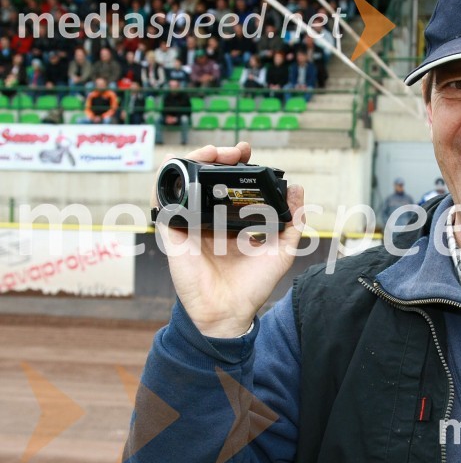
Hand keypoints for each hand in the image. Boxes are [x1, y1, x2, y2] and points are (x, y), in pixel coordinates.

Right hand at [154, 142, 304, 337]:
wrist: (230, 310)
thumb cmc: (253, 285)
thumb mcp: (282, 249)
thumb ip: (293, 221)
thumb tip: (297, 190)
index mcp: (230, 221)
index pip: (229, 184)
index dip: (236, 165)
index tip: (248, 154)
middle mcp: (209, 219)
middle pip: (206, 177)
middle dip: (219, 156)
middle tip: (237, 152)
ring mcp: (190, 223)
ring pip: (184, 181)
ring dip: (195, 160)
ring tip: (215, 153)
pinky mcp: (173, 231)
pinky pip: (161, 200)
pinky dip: (167, 178)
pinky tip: (184, 167)